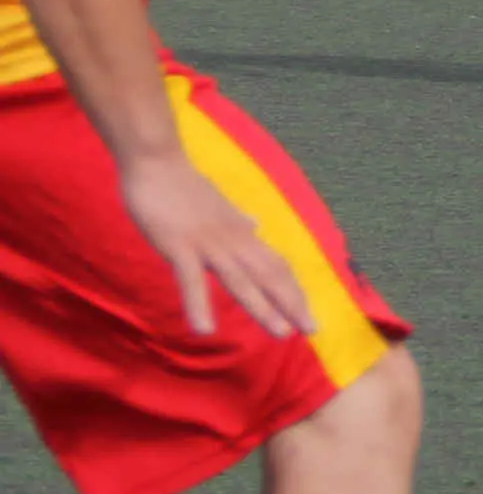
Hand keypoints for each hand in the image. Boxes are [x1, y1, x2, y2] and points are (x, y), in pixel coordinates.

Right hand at [118, 148, 309, 338]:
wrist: (156, 161)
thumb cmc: (182, 185)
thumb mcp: (217, 206)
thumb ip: (237, 221)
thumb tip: (255, 226)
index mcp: (240, 233)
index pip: (275, 264)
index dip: (293, 289)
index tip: (308, 312)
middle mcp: (232, 239)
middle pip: (269, 275)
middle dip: (292, 303)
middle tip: (314, 329)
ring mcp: (208, 243)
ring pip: (242, 280)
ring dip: (263, 307)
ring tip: (282, 333)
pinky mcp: (179, 246)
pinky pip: (190, 280)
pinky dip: (199, 304)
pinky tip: (205, 330)